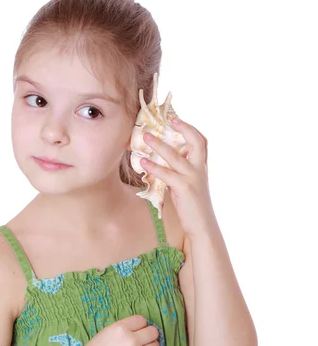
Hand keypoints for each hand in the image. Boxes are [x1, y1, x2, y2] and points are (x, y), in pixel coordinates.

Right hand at [75, 315, 160, 345]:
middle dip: (149, 334)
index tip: (137, 330)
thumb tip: (143, 327)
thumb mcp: (106, 332)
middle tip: (144, 339)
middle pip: (153, 332)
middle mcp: (131, 340)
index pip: (142, 320)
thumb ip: (124, 328)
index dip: (140, 325)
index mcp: (120, 328)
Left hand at [140, 117, 215, 237]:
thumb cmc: (192, 207)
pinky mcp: (184, 188)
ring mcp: (193, 178)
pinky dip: (154, 167)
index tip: (176, 120)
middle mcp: (200, 169)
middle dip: (183, 128)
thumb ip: (179, 172)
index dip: (190, 129)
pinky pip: (167, 174)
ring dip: (159, 145)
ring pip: (176, 156)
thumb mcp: (188, 185)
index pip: (201, 141)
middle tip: (166, 120)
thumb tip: (161, 162)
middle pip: (196, 142)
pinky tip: (143, 163)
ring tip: (145, 137)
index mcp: (201, 167)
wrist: (201, 226)